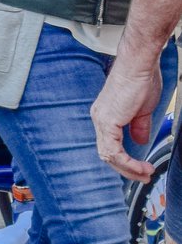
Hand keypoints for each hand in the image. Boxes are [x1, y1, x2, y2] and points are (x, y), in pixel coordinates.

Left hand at [94, 53, 162, 181]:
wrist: (138, 66)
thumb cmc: (141, 81)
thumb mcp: (142, 110)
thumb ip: (139, 127)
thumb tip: (140, 141)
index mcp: (105, 117)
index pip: (110, 146)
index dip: (124, 161)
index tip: (141, 168)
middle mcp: (99, 119)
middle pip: (107, 154)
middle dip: (126, 169)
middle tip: (144, 176)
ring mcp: (101, 120)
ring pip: (109, 155)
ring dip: (128, 169)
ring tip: (146, 174)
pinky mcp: (107, 121)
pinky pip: (113, 150)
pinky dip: (127, 162)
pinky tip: (140, 166)